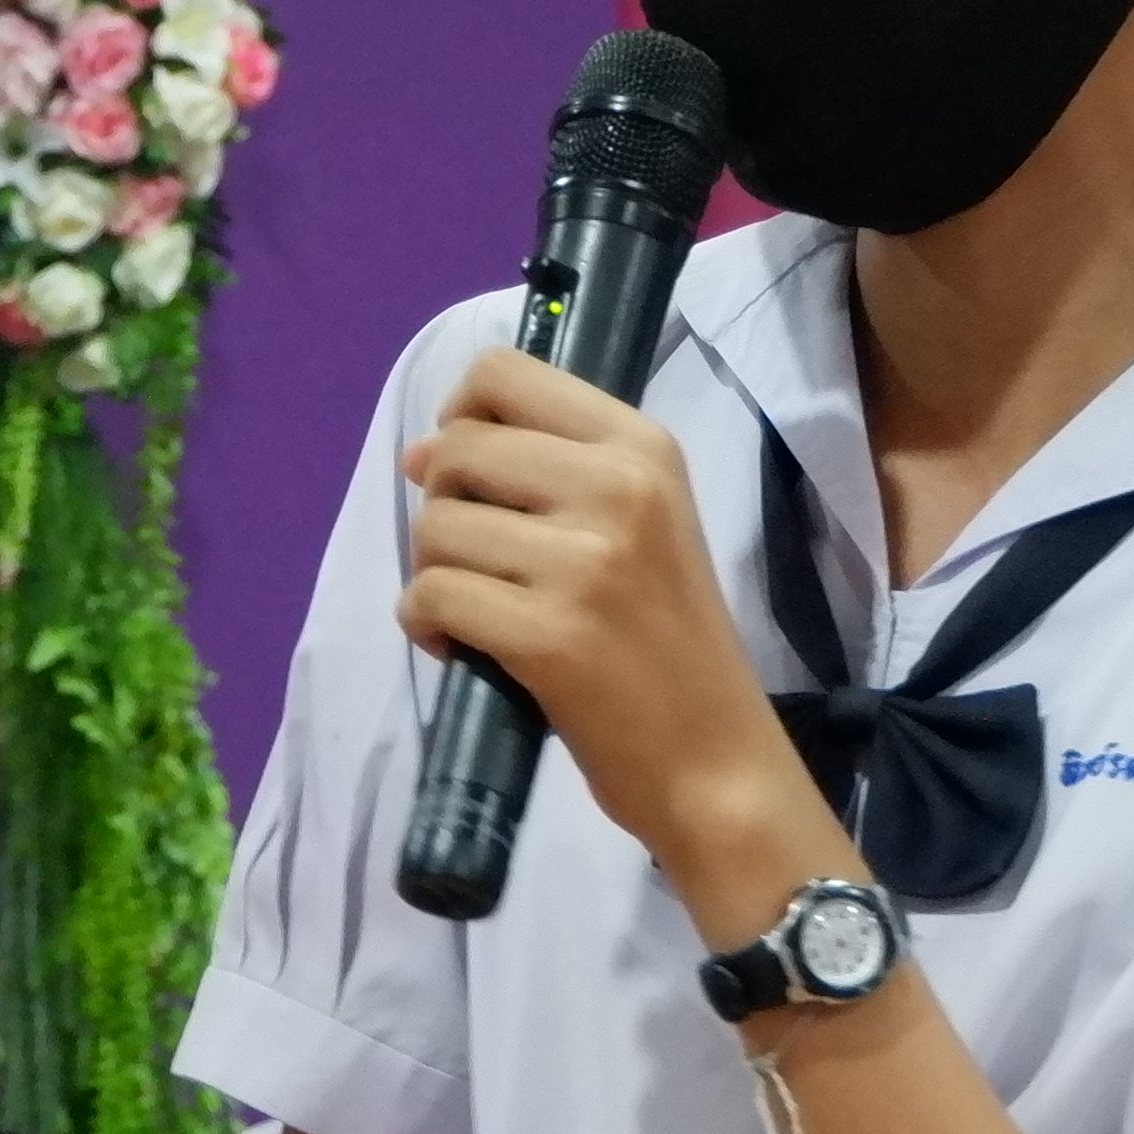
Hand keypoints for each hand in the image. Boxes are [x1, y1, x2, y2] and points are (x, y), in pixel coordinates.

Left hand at [395, 346, 807, 881]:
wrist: (716, 760)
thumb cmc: (668, 644)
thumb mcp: (637, 525)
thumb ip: (540, 474)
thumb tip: (417, 453)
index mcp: (642, 446)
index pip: (501, 372)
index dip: (459, 419)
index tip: (472, 478)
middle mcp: (617, 486)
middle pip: (455, 450)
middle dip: (442, 509)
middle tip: (481, 564)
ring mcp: (586, 561)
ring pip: (435, 527)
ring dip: (434, 574)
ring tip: (483, 612)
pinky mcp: (551, 634)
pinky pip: (429, 596)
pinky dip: (425, 625)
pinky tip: (464, 648)